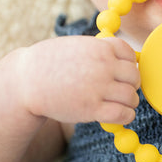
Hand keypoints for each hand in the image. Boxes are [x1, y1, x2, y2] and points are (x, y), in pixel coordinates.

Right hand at [17, 36, 139, 124]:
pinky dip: (127, 116)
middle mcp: (103, 67)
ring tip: (122, 103)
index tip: (123, 71)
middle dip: (131, 83)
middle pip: (134, 76)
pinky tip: (122, 115)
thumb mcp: (79, 45)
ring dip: (130, 102)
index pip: (130, 54)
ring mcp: (98, 88)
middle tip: (123, 89)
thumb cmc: (52, 62)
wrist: (27, 81)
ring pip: (132, 97)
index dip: (130, 64)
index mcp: (100, 48)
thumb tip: (129, 59)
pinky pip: (123, 114)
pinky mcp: (92, 109)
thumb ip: (102, 50)